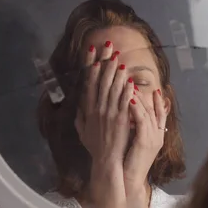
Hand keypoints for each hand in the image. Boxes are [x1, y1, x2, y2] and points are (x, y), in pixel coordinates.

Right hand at [75, 42, 135, 207]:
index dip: (91, 66)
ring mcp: (109, 113)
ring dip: (115, 70)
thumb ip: (81, 116)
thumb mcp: (83, 131)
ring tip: (118, 56)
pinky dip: (125, 88)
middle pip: (101, 80)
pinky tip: (128, 77)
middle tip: (108, 45)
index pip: (89, 82)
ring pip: (112, 87)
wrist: (106, 162)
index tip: (93, 51)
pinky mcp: (121, 119)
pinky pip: (124, 100)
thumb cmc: (95, 148)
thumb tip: (79, 104)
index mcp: (88, 109)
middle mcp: (97, 108)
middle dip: (104, 61)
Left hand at [124, 89, 166, 207]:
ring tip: (130, 83)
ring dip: (140, 96)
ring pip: (149, 112)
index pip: (160, 113)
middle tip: (135, 79)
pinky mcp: (145, 141)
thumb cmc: (129, 164)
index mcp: (155, 135)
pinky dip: (137, 108)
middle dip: (146, 93)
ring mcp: (153, 138)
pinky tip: (130, 98)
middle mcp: (157, 135)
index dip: (158, 100)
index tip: (155, 88)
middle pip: (155, 109)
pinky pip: (143, 121)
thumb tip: (130, 116)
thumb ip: (134, 130)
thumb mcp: (133, 143)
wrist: (129, 181)